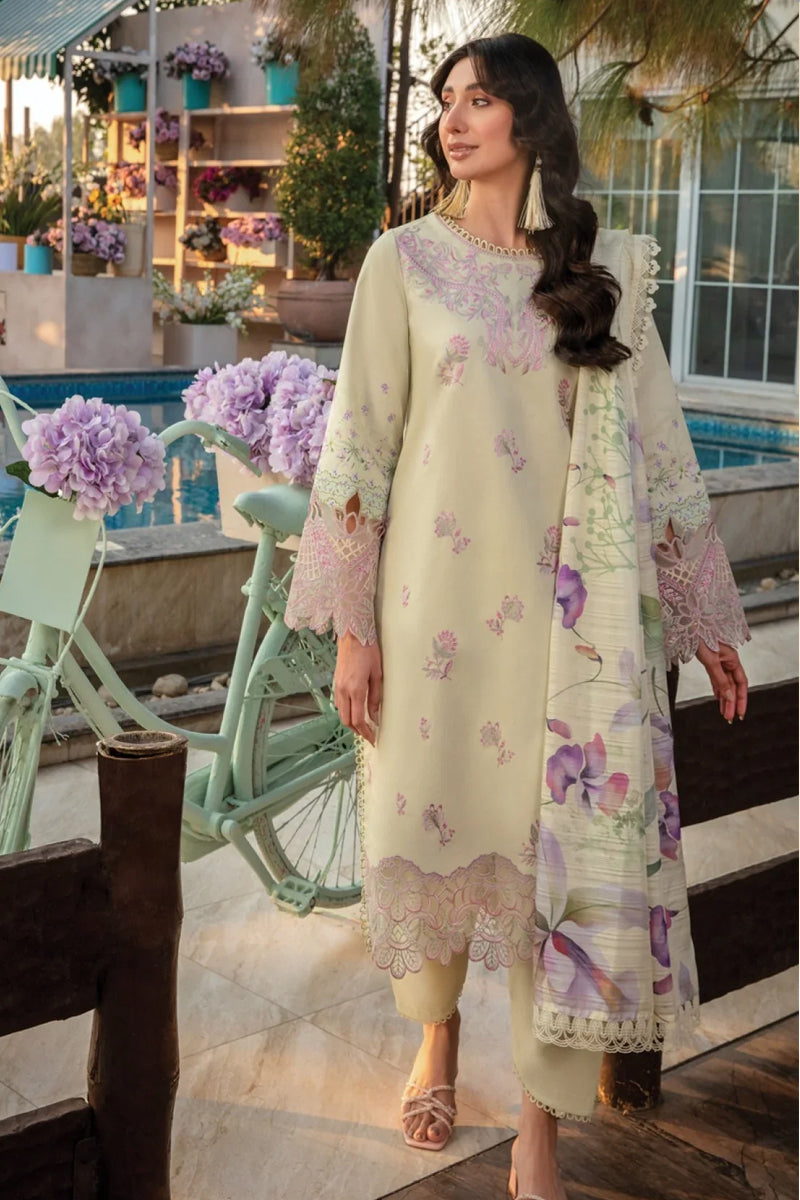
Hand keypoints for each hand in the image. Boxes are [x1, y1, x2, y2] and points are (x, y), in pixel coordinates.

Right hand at [334, 630, 382, 745]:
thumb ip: (375, 697)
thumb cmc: (369, 651)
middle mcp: (343, 690)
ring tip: (363, 725)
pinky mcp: (336, 682)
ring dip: (351, 722)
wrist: (353, 635)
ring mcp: (337, 686)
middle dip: (357, 731)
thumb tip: (374, 715)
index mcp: (356, 689)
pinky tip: (355, 710)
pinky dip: (346, 711)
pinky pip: (339, 703)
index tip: (373, 739)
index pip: (358, 719)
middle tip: (369, 735)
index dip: (366, 732)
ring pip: (341, 713)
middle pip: (346, 720)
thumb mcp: (377, 674)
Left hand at [695, 640, 747, 722]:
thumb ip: (720, 680)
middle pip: (733, 686)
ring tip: (723, 712)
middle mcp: (728, 661)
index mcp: (733, 660)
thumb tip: (729, 696)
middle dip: (731, 703)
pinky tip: (717, 697)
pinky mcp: (711, 661)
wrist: (689, 625)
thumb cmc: (701, 637)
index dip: (741, 699)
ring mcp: (719, 661)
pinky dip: (717, 689)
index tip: (739, 712)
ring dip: (724, 698)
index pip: (741, 684)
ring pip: (724, 683)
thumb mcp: (711, 661)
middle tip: (729, 718)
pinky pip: (716, 678)